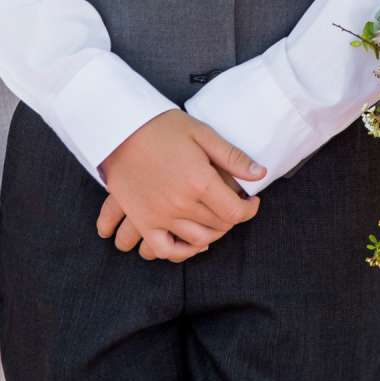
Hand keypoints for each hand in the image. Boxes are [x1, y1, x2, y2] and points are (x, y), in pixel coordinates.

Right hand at [95, 112, 265, 261]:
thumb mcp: (201, 133)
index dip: (249, 210)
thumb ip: (232, 157)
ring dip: (212, 233)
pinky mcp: (143, 220)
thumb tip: (260, 174)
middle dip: (232, 218)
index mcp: (199, 181)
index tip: (251, 201)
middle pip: (219, 226)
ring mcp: (160, 216)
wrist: (119, 129)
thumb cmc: (161, 127)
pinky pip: (165, 250)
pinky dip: (181, 252)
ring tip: (215, 219)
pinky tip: (191, 243)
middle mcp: (181, 204)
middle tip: (232, 205)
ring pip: (198, 240)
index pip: (235, 212)